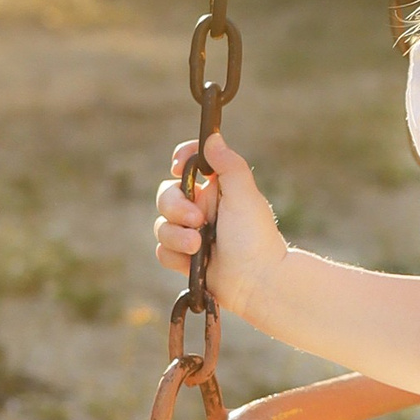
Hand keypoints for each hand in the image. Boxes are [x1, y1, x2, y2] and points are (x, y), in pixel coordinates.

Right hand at [153, 132, 285, 310]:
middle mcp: (202, 208)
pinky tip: (193, 262)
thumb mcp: (245, 196)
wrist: (259, 282)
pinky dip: (175, 255)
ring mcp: (191, 233)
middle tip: (196, 220)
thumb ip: (229, 166)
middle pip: (166, 194)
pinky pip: (163, 251)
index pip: (191, 164)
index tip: (178, 166)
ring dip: (175, 235)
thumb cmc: (257, 237)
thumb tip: (212, 137)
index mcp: (217, 189)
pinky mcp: (185, 259)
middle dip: (174, 206)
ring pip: (161, 224)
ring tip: (198, 246)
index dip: (181, 160)